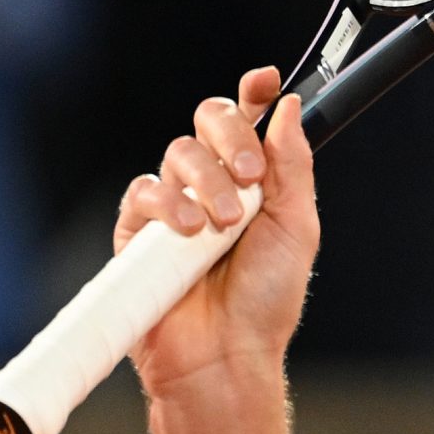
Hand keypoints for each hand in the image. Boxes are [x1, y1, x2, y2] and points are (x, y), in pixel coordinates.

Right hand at [118, 66, 319, 397]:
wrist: (228, 352)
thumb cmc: (266, 299)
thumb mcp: (296, 227)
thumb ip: (292, 166)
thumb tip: (287, 107)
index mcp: (252, 180)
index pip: (248, 120)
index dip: (254, 93)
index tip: (263, 80)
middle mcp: (211, 184)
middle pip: (209, 120)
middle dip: (233, 138)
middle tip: (252, 177)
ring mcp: (173, 204)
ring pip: (179, 152)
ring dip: (208, 179)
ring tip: (224, 224)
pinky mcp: (137, 230)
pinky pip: (143, 192)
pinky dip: (168, 203)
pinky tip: (188, 229)